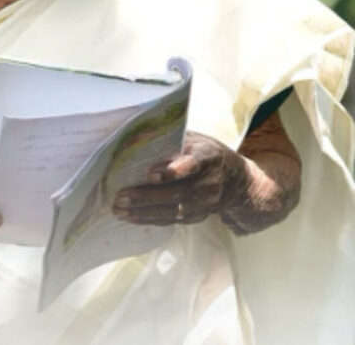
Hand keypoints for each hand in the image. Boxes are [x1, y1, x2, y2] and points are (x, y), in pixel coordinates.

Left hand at [112, 131, 245, 225]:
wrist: (235, 180)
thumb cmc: (205, 152)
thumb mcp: (195, 138)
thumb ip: (171, 138)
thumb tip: (135, 134)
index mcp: (209, 156)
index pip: (195, 163)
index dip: (175, 170)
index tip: (151, 173)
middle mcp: (210, 181)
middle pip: (179, 192)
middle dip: (147, 196)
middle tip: (121, 196)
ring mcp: (206, 203)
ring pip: (174, 210)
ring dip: (144, 211)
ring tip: (119, 209)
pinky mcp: (198, 217)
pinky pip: (172, 221)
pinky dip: (150, 219)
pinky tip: (130, 217)